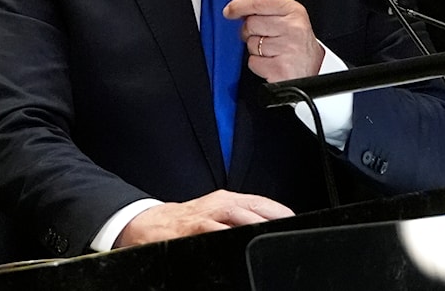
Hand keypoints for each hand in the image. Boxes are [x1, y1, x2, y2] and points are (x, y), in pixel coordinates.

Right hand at [113, 190, 293, 247]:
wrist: (146, 224)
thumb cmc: (185, 221)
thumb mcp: (214, 212)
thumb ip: (241, 218)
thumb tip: (270, 226)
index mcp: (227, 200)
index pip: (263, 203)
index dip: (281, 213)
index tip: (298, 222)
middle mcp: (219, 205)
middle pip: (254, 209)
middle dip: (273, 219)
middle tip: (291, 229)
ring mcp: (205, 218)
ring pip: (237, 217)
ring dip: (255, 224)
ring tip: (271, 233)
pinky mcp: (192, 231)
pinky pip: (213, 233)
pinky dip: (226, 237)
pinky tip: (238, 244)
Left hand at [223, 0, 324, 81]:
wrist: (314, 72)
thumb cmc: (298, 45)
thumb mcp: (290, 20)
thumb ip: (267, 11)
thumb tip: (237, 9)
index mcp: (294, 11)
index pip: (259, 2)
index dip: (239, 5)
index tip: (229, 10)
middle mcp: (293, 28)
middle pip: (251, 23)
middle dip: (251, 32)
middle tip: (264, 38)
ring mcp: (287, 48)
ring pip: (251, 44)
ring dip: (256, 50)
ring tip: (273, 52)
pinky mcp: (279, 67)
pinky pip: (253, 62)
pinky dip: (258, 65)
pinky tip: (272, 63)